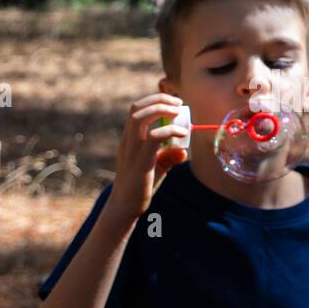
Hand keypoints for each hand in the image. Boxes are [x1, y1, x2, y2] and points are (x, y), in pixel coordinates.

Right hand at [105, 93, 189, 221]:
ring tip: (179, 112)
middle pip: (137, 108)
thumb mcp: (156, 168)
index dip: (155, 101)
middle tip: (179, 104)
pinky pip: (154, 138)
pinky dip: (170, 131)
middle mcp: (127, 141)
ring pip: (140, 118)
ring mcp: (132, 151)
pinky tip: (182, 134)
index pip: (137, 109)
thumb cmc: (140, 187)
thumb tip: (183, 151)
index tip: (174, 104)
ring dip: (161, 109)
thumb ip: (168, 157)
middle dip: (159, 100)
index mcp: (129, 139)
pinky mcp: (141, 163)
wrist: (125, 207)